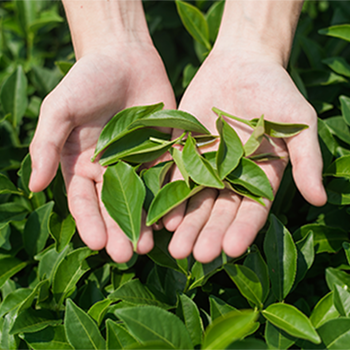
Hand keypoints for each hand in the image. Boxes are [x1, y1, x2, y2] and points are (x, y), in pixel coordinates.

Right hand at [29, 44, 175, 261]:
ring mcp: (140, 163)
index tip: (96, 243)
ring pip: (142, 199)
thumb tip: (34, 187)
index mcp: (82, 166)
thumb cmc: (86, 81)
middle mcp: (111, 171)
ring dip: (145, 222)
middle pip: (114, 207)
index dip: (89, 223)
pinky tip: (173, 217)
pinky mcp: (164, 152)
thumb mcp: (59, 110)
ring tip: (149, 246)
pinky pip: (167, 177)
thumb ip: (46, 146)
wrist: (123, 57)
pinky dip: (169, 197)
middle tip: (126, 255)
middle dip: (119, 231)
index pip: (83, 202)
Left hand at [162, 49, 326, 262]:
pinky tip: (158, 216)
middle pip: (218, 212)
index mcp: (259, 177)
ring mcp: (205, 165)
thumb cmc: (276, 91)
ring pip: (194, 201)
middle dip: (207, 234)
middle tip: (195, 256)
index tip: (231, 250)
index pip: (251, 210)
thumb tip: (320, 199)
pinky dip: (167, 195)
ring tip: (173, 247)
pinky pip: (174, 175)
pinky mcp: (183, 150)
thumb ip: (306, 160)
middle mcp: (230, 178)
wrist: (242, 63)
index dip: (242, 230)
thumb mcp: (298, 123)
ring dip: (183, 224)